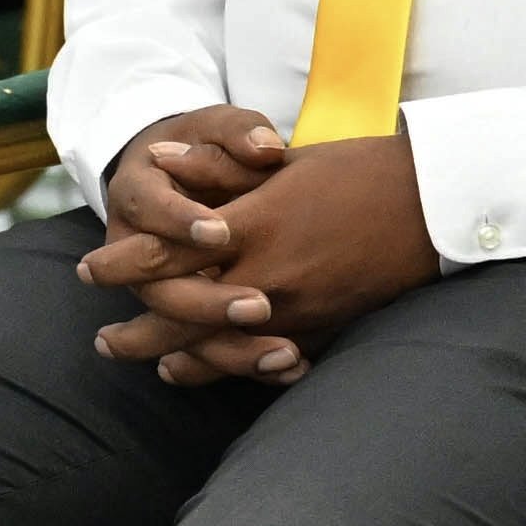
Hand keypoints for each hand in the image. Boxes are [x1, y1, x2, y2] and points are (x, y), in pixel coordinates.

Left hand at [87, 127, 434, 380]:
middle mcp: (268, 275)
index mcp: (257, 224)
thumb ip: (219, 169)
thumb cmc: (362, 170)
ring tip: (138, 359)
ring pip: (212, 348)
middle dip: (133, 330)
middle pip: (179, 314)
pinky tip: (190, 368)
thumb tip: (159, 157)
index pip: (168, 251)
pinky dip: (216, 367)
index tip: (90, 269)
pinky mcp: (320, 329)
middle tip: (101, 338)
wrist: (435, 204)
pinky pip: (255, 360)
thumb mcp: (285, 162)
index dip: (123, 264)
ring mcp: (295, 310)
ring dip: (167, 356)